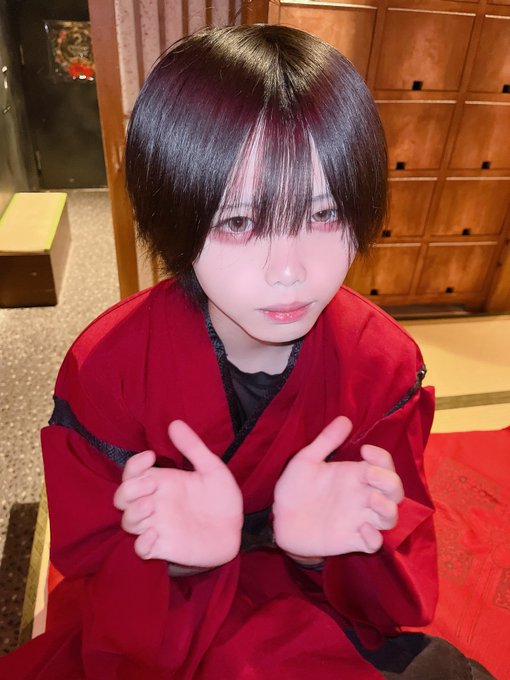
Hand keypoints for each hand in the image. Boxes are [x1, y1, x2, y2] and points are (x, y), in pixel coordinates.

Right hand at [113, 420, 243, 566]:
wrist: (237, 529)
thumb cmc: (221, 497)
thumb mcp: (212, 468)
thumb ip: (193, 447)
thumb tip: (175, 423)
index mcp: (163, 482)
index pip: (132, 472)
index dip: (134, 464)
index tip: (151, 456)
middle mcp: (155, 503)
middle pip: (122, 497)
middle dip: (128, 490)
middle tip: (151, 484)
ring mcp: (158, 525)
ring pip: (127, 521)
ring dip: (133, 513)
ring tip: (151, 505)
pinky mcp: (165, 547)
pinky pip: (141, 549)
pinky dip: (142, 544)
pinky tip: (155, 535)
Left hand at [273, 416, 403, 557]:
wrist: (278, 518)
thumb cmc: (295, 487)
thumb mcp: (306, 460)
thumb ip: (325, 441)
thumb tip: (345, 419)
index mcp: (354, 475)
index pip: (383, 465)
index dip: (382, 457)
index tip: (365, 450)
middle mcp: (362, 496)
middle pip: (394, 490)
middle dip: (389, 481)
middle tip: (368, 474)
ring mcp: (358, 519)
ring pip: (390, 517)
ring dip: (387, 508)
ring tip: (371, 500)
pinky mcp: (351, 540)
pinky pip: (373, 543)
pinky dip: (374, 538)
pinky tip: (363, 530)